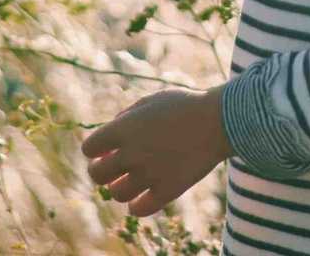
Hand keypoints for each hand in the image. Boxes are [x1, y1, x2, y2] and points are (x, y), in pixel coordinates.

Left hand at [82, 86, 230, 216]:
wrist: (220, 120)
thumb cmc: (186, 106)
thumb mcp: (152, 100)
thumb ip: (127, 116)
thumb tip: (113, 131)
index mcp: (124, 129)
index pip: (89, 148)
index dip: (95, 149)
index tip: (105, 149)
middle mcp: (132, 153)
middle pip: (97, 175)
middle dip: (101, 171)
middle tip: (114, 168)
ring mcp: (149, 174)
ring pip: (117, 193)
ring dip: (119, 187)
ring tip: (130, 180)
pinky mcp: (167, 190)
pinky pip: (139, 209)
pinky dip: (137, 205)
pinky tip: (143, 196)